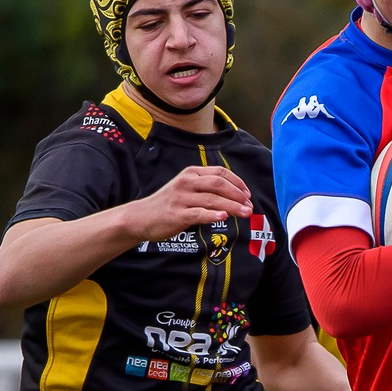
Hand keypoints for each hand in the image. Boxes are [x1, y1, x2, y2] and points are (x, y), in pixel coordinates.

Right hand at [119, 166, 252, 244]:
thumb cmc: (168, 204)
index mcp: (191, 173)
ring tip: (246, 213)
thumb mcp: (186, 189)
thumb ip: (206, 188)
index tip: (248, 194)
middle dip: (238, 194)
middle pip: (219, 184)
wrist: (141, 217)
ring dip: (233, 206)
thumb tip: (234, 197)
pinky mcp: (178, 214)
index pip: (220, 173)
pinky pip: (199, 213)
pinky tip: (224, 217)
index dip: (238, 183)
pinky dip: (213, 214)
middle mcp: (187, 182)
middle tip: (250, 205)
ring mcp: (182, 198)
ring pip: (213, 199)